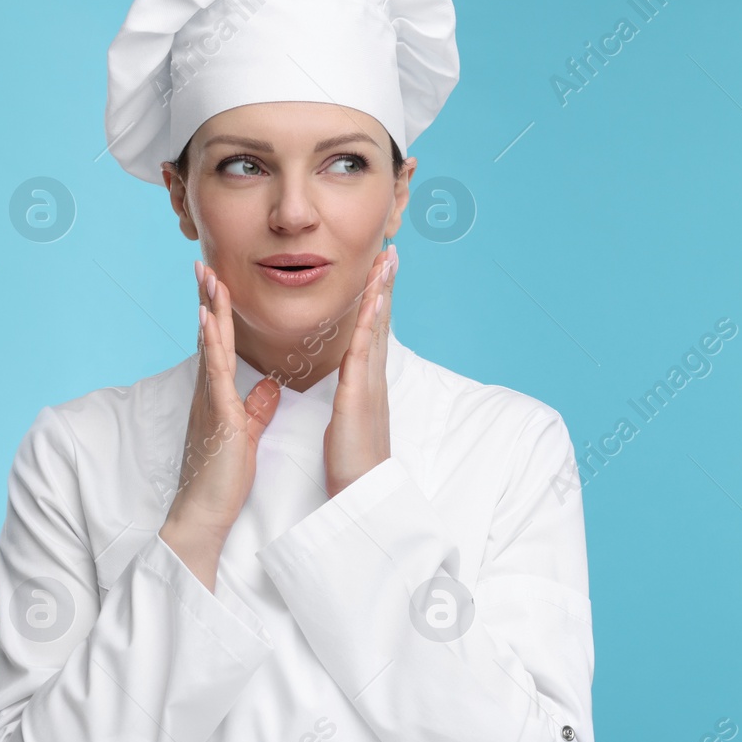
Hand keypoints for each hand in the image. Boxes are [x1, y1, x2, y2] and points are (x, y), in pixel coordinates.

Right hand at [160, 259, 281, 588]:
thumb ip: (255, 407)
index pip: (220, 345)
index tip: (221, 282)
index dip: (220, 313)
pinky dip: (211, 345)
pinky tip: (208, 321)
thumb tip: (268, 385)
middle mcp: (209, 392)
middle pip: (208, 335)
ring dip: (208, 310)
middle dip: (207, 299)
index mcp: (219, 395)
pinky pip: (214, 373)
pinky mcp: (216, 415)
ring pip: (208, 345)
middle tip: (204, 264)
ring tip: (207, 277)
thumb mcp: (247, 433)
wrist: (204, 512)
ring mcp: (209, 401)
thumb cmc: (224, 477)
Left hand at [324, 244, 397, 497]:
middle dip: (386, 285)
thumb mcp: (349, 420)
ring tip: (387, 260)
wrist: (362, 490)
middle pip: (380, 320)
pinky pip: (364, 349)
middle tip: (391, 251)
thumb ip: (352, 397)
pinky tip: (373, 298)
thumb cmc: (353, 461)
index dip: (376, 300)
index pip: (371, 331)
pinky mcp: (360, 393)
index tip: (379, 272)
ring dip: (382, 291)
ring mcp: (370, 382)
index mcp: (367, 381)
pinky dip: (369, 321)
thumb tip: (353, 385)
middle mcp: (374, 376)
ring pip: (376, 327)